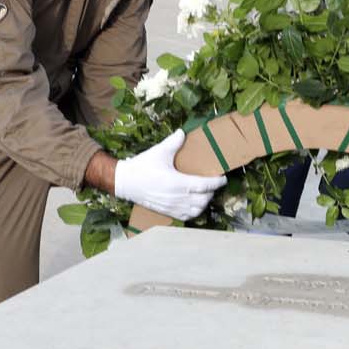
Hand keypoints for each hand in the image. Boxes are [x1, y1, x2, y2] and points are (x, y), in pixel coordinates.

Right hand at [113, 131, 227, 220]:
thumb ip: (174, 142)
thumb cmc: (143, 166)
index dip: (217, 183)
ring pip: (197, 210)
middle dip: (211, 192)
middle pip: (204, 199)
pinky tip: (195, 204)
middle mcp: (178, 197)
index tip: (223, 178)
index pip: (205, 185)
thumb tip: (183, 132)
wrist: (125, 182)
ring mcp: (173, 207)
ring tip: (204, 194)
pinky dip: (194, 212)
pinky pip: (186, 217)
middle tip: (213, 183)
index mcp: (178, 183)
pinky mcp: (167, 212)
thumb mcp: (159, 152)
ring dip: (204, 203)